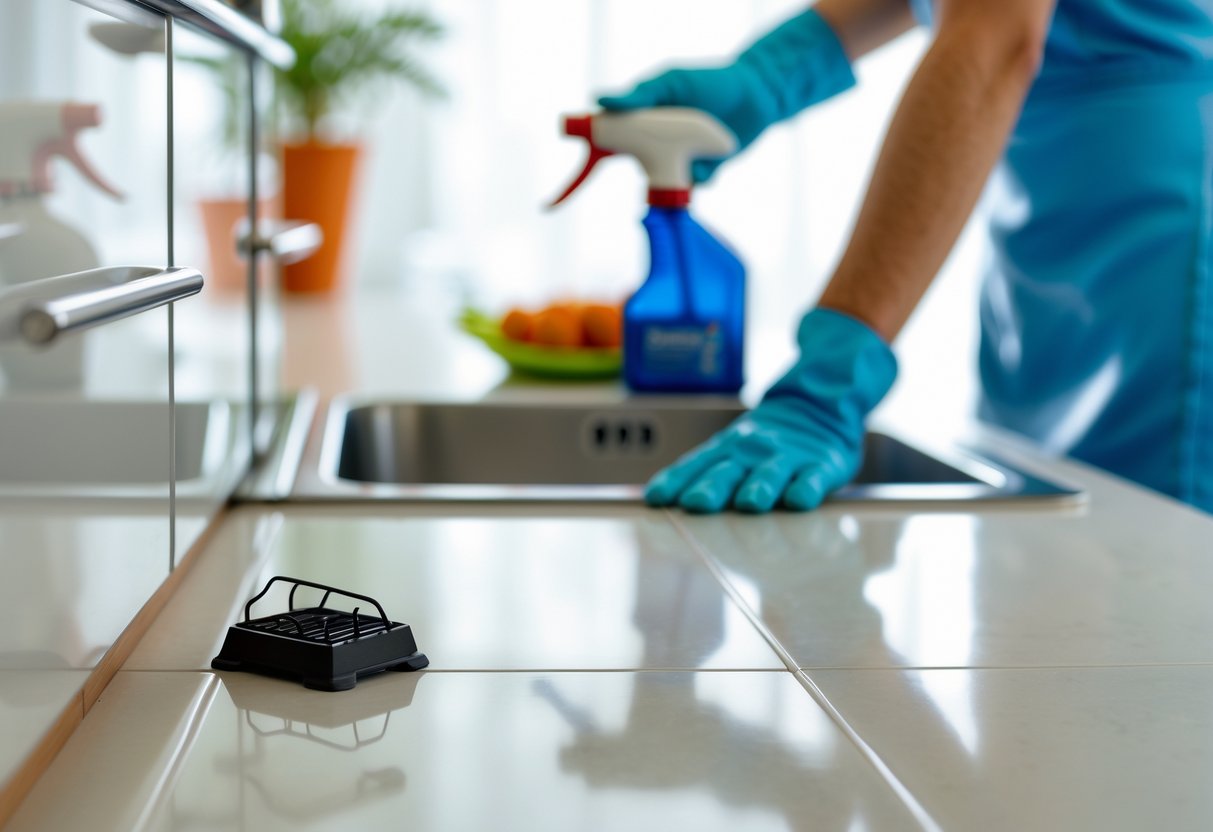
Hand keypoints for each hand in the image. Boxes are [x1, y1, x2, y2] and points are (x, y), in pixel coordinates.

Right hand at [599, 9, 855, 181]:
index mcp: (644, 118)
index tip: (577, 177)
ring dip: (678, 175)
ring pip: (667, 182)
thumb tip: (598, 98)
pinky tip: (716, 156)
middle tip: (669, 153)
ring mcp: (680, 158)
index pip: (612, 138)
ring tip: (700, 153)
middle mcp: (659, 141)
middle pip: (640, 166)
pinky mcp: (702, 173)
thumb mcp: (673, 83)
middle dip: (649, 168)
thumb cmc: (712, 82)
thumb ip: (639, 94)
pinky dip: (702, 176)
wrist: (759, 96)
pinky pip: (694, 186)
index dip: (594, 158)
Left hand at [645, 309, 896, 513]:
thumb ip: (699, 473)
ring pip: (770, 473)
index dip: (674, 482)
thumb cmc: (763, 442)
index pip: (694, 466)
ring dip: (759, 486)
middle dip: (711, 487)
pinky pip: (813, 478)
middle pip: (728, 470)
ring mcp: (787, 457)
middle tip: (696, 503)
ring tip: (750, 502)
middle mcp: (752, 452)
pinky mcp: (820, 465)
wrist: (816, 404)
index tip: (655, 498)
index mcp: (726, 450)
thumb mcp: (729, 449)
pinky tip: (799, 500)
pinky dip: (806, 488)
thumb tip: (653, 498)